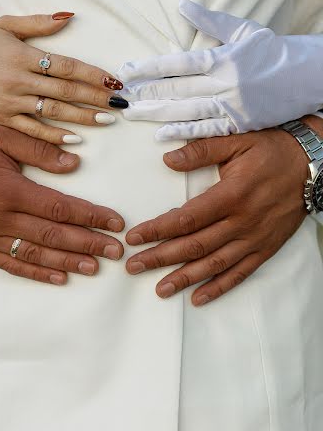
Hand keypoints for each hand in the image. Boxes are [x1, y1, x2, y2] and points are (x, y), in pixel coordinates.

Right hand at [0, 13, 127, 143]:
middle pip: (66, 90)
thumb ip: (39, 23)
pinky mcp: (3, 118)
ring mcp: (12, 101)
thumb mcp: (5, 25)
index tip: (114, 81)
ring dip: (83, 116)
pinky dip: (54, 135)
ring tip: (106, 119)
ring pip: (54, 111)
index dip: (93, 74)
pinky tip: (74, 139)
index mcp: (24, 55)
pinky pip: (33, 130)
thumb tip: (69, 17)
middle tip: (119, 103)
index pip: (67, 66)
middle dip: (96, 97)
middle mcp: (20, 80)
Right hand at [0, 123, 124, 283]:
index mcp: (9, 190)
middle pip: (53, 236)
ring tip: (95, 267)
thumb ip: (38, 149)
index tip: (114, 223)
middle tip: (116, 251)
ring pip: (35, 254)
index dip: (91, 217)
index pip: (60, 208)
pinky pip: (11, 264)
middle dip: (89, 244)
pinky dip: (36, 273)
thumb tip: (74, 162)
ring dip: (68, 262)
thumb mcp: (0, 136)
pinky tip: (58, 277)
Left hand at [117, 0, 322, 139]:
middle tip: (121, 95)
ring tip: (132, 113)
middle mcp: (224, 83)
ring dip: (156, 113)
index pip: (177, 64)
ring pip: (186, 111)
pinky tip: (161, 135)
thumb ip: (210, 19)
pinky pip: (206, 130)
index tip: (127, 70)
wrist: (309, 76)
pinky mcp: (240, 125)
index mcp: (223, 58)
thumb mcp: (244, 30)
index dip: (149, 68)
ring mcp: (232, 106)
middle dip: (146, 92)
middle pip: (176, 89)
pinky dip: (183, 133)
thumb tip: (183, 3)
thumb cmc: (274, 51)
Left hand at [125, 126, 310, 304]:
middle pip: (195, 245)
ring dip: (185, 278)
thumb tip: (168, 160)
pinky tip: (199, 298)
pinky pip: (241, 273)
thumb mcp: (236, 140)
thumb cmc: (271, 150)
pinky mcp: (266, 247)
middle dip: (161, 258)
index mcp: (231, 194)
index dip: (157, 230)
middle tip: (134, 267)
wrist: (312, 163)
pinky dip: (220, 287)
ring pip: (215, 264)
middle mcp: (242, 221)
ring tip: (160, 289)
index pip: (186, 218)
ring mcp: (255, 238)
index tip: (134, 239)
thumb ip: (201, 150)